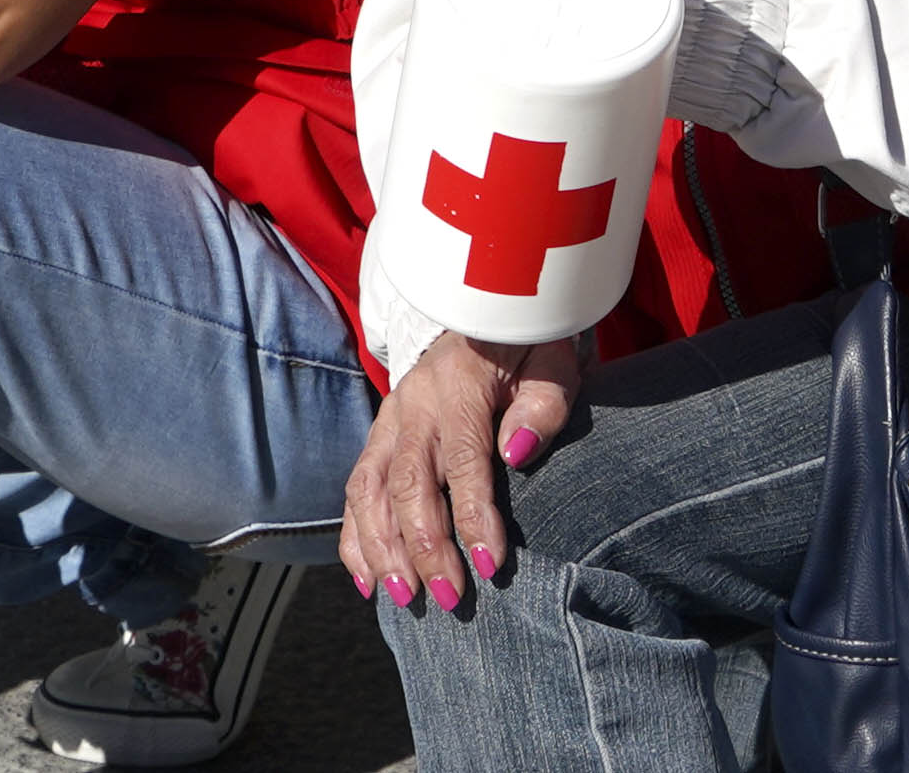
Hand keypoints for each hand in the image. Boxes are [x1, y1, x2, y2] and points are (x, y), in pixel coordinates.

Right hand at [337, 330, 584, 610]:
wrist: (486, 308)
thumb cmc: (530, 346)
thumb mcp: (553, 362)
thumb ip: (543, 404)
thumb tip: (517, 454)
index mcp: (459, 383)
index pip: (462, 458)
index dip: (473, 515)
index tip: (491, 566)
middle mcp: (413, 403)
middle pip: (407, 482)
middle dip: (424, 547)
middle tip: (448, 599)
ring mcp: (390, 419)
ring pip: (369, 490)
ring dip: (382, 549)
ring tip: (403, 599)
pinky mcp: (379, 435)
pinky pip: (355, 490)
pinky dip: (356, 538)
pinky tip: (369, 581)